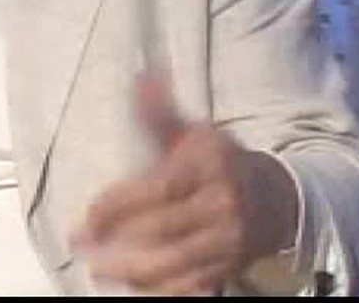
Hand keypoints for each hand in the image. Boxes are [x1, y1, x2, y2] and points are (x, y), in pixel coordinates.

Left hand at [69, 71, 297, 295]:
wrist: (278, 199)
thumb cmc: (222, 160)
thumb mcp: (195, 132)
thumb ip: (160, 112)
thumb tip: (139, 77)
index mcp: (211, 165)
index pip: (162, 188)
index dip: (122, 203)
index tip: (88, 214)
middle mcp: (223, 204)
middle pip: (166, 228)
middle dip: (118, 240)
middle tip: (80, 243)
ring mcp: (229, 241)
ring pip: (178, 262)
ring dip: (133, 271)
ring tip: (96, 269)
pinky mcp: (230, 268)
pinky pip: (194, 285)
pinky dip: (162, 289)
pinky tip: (130, 286)